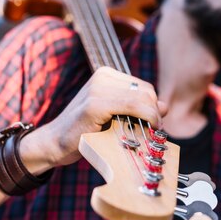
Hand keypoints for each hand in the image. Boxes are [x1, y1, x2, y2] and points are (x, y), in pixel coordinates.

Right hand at [25, 67, 167, 168]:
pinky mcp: (94, 104)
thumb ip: (138, 109)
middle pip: (146, 92)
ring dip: (152, 118)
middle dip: (154, 113)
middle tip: (152, 131)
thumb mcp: (115, 116)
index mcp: (106, 75)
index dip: (153, 107)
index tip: (152, 125)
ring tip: (147, 133)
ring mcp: (97, 88)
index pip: (144, 87)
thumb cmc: (85, 132)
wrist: (54, 144)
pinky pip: (133, 107)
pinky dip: (146, 118)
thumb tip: (165, 106)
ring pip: (143, 99)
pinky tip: (146, 130)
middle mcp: (102, 76)